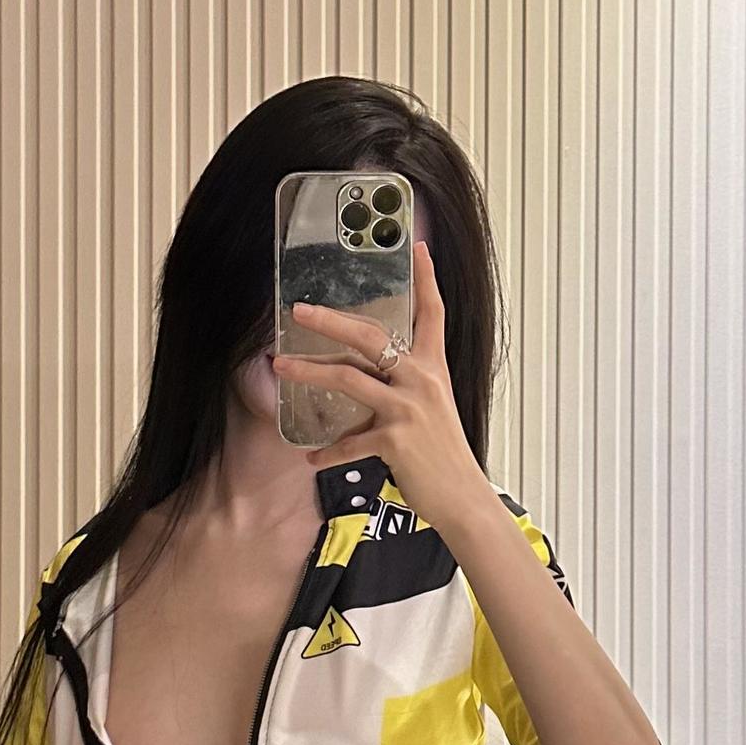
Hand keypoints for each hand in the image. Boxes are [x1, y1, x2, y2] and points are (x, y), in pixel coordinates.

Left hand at [270, 239, 486, 535]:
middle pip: (370, 337)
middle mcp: (421, 380)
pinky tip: (311, 458)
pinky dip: (328, 452)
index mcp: (433, 368)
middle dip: (330, 321)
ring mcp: (407, 409)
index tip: (418, 246)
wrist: (463, 497)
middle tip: (299, 310)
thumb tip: (366, 381)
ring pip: (348, 379)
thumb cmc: (443, 456)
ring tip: (282, 366)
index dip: (427, 279)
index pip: (433, 313)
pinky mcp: (394, 440)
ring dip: (309, 372)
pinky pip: (350, 441)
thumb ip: (402, 389)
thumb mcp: (432, 411)